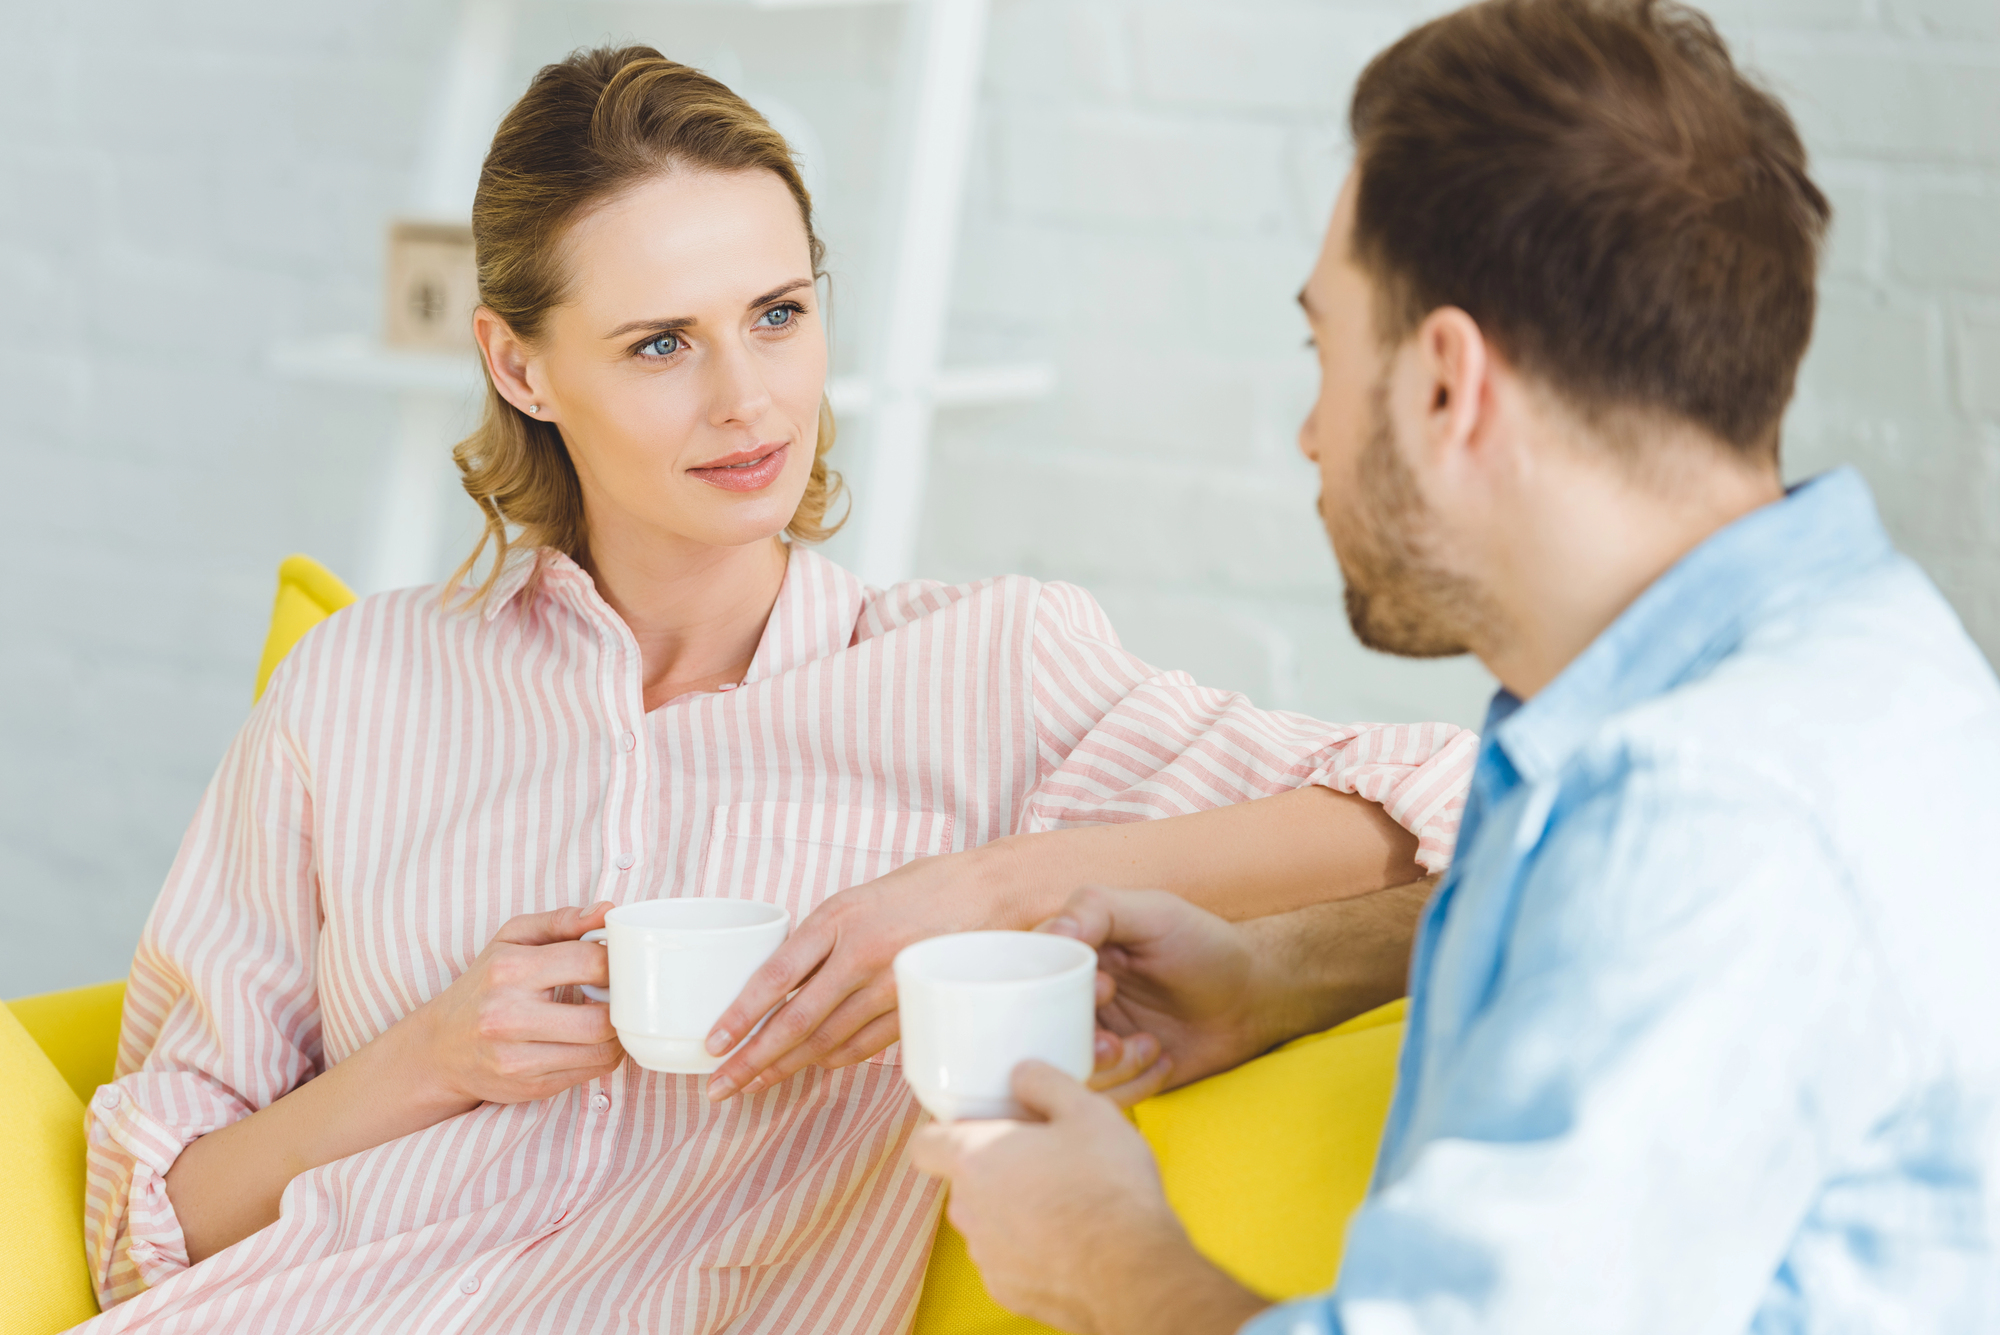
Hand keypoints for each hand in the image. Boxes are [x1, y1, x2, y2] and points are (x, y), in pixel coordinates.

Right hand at [402, 901, 624, 1108]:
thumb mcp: (511, 939)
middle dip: (623, 1006)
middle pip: (602, 1019)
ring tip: (609, 1016)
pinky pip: (592, 1072)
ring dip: (618, 1033)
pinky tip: (592, 1039)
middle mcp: (509, 1017)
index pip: (590, 963)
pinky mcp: (531, 1087)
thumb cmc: (483, 986)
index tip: (619, 962)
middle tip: (621, 995)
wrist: (439, 1049)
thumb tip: (607, 911)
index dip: (617, 962)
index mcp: (509, 971)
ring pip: (602, 1051)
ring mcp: (518, 1058)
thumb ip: (561, 921)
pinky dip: (604, 1054)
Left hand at [704, 845, 1026, 1100]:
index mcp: (838, 918)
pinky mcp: (914, 1008)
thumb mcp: (860, 898)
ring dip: (787, 1068)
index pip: (776, 977)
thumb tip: (779, 985)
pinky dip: (833, 1061)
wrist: (994, 888)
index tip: (713, 1044)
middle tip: (719, 1087)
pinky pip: (865, 1045)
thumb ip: (822, 938)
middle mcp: (861, 954)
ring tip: (753, 1084)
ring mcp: (891, 986)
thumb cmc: (922, 886)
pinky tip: (811, 1068)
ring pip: (828, 1042)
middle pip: (796, 1022)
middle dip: (752, 1061)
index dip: (740, 1015)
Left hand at [911, 1062, 1266, 1334]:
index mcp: (974, 1160)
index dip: (943, 1134)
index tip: (976, 1129)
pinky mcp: (1007, 1291)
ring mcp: (985, 1256)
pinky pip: (1009, 1259)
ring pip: (988, 1222)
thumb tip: (1022, 1073)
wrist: (1135, 1272)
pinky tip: (1071, 1241)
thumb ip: (1044, 1082)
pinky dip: (1032, 1249)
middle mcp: (967, 1211)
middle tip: (1042, 1159)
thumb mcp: (1086, 1110)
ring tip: (1065, 1202)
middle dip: (996, 1170)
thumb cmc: (1108, 1186)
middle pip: (965, 1182)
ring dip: (1014, 1211)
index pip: (923, 1145)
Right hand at [1041, 887, 1286, 1094]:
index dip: (1050, 992)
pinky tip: (1162, 1060)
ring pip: (1066, 1071)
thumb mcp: (1155, 913)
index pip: (1023, 977)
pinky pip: (1099, 1099)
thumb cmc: (1205, 946)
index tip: (1102, 986)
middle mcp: (1071, 1000)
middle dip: (1077, 1042)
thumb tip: (1053, 931)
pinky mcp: (1116, 1078)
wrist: (1253, 998)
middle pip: (1037, 1034)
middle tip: (1114, 1040)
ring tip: (1149, 1047)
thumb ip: (1098, 909)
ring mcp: (1091, 1041)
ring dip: (1108, 1068)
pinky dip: (1132, 1085)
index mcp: (1070, 956)